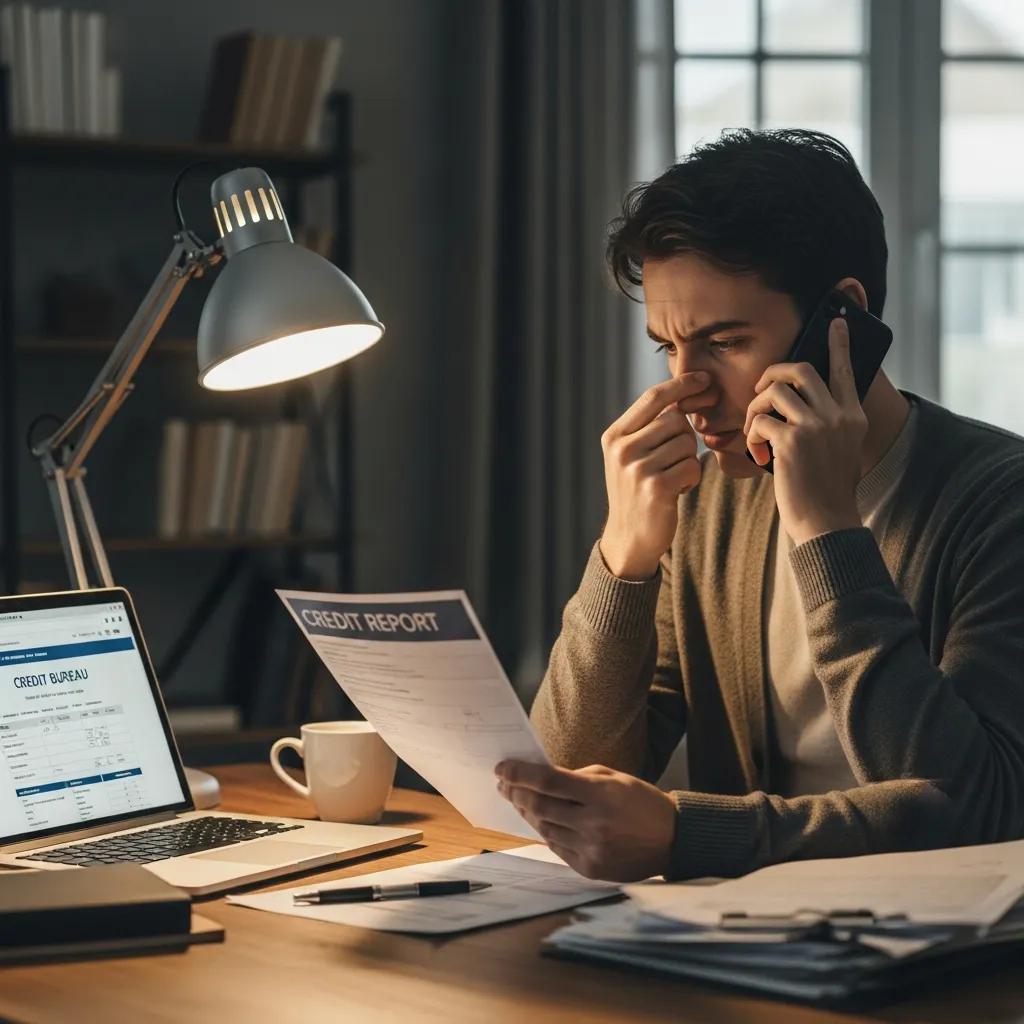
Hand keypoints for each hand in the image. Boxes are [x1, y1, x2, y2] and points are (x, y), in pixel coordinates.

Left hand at [495, 760, 676, 881]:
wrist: (673, 839)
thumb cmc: (641, 802)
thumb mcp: (613, 777)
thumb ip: (576, 778)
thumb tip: (541, 778)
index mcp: (600, 795)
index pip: (547, 781)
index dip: (520, 773)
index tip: (502, 768)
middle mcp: (593, 824)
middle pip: (540, 807)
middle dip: (516, 793)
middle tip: (504, 784)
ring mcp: (591, 849)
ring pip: (544, 829)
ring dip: (528, 814)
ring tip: (520, 801)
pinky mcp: (590, 869)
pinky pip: (557, 848)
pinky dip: (547, 833)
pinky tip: (542, 821)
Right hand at [599, 372, 711, 579]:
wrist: (629, 538)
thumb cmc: (637, 492)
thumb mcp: (630, 456)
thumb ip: (648, 428)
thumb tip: (681, 396)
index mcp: (614, 436)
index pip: (652, 397)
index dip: (681, 384)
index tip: (703, 379)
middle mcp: (622, 449)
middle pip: (675, 420)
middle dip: (685, 437)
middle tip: (673, 461)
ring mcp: (637, 469)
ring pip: (687, 443)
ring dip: (688, 461)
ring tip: (672, 478)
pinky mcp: (656, 488)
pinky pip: (692, 466)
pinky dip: (692, 478)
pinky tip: (677, 490)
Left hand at [743, 317, 865, 545]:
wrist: (827, 523)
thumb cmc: (825, 491)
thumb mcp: (838, 451)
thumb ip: (827, 424)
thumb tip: (800, 406)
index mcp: (852, 416)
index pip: (844, 370)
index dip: (839, 344)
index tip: (838, 322)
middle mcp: (838, 415)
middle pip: (800, 370)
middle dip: (773, 374)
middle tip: (760, 390)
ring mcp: (816, 426)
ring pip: (774, 392)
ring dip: (755, 408)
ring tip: (755, 432)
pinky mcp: (792, 441)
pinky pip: (759, 421)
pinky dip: (751, 435)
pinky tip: (757, 454)